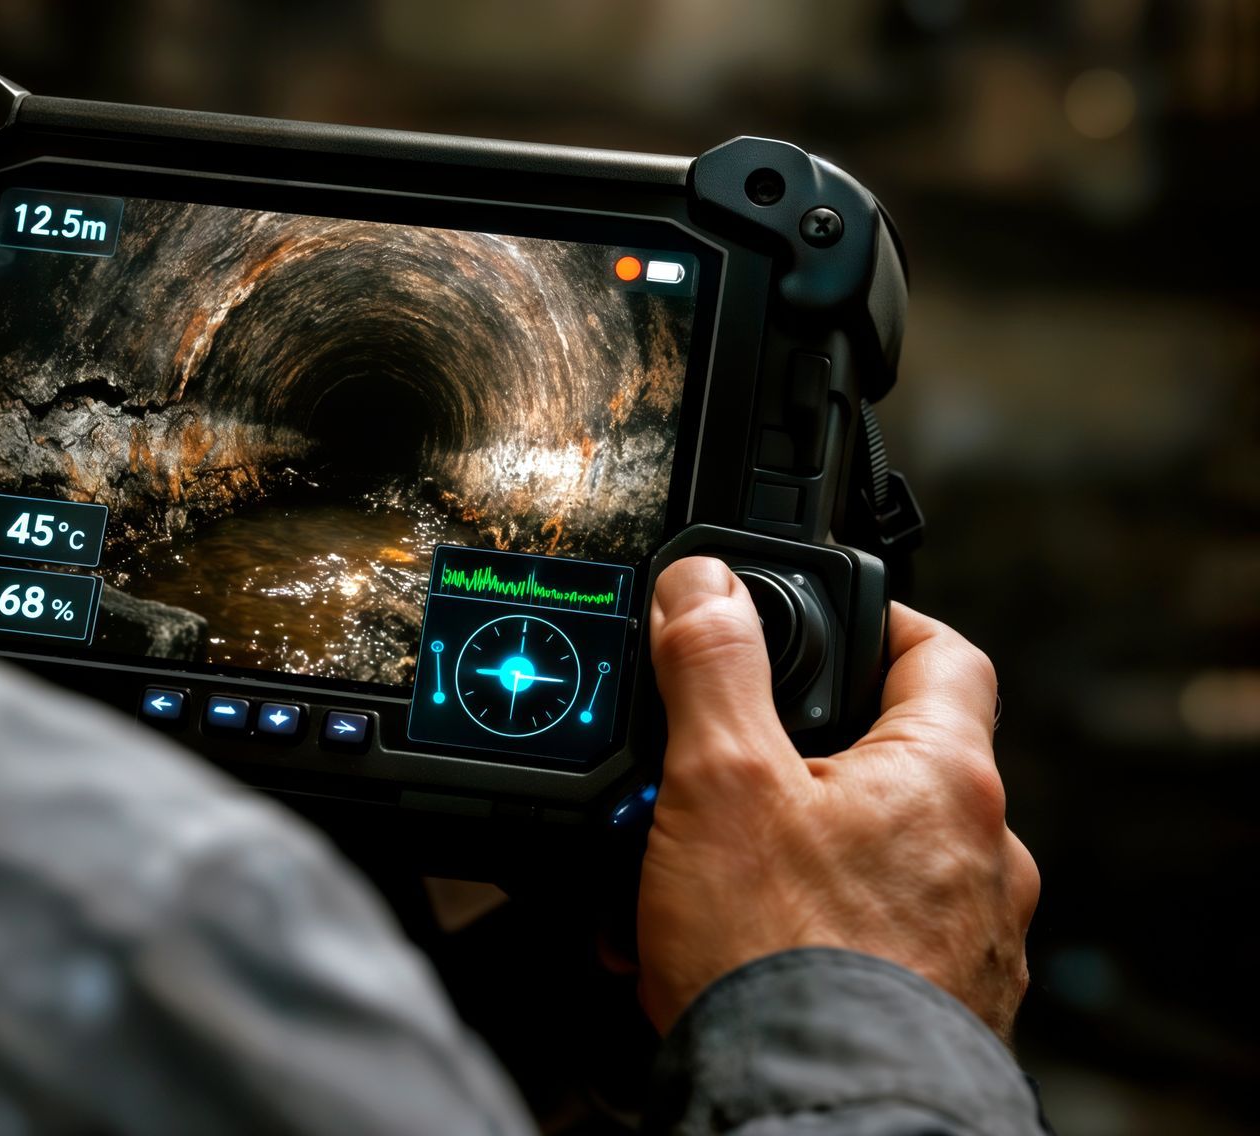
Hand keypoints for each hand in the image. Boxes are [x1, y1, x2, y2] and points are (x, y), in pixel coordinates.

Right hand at [636, 557, 1038, 1038]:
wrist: (817, 1118)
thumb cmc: (786, 962)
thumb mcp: (718, 782)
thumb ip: (712, 667)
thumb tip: (705, 585)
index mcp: (945, 779)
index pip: (942, 652)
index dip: (879, 621)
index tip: (822, 621)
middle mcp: (978, 856)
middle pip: (890, 762)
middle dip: (791, 760)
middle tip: (713, 772)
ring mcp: (964, 940)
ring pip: (864, 858)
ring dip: (781, 852)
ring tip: (688, 878)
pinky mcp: (931, 1007)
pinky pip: (859, 937)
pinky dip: (793, 928)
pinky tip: (716, 949)